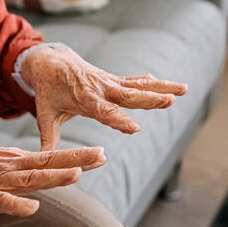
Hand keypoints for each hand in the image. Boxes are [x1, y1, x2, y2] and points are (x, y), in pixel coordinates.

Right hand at [0, 140, 105, 215]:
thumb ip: (18, 172)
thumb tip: (41, 177)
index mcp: (15, 161)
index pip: (50, 158)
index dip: (75, 156)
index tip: (100, 154)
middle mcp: (10, 168)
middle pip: (47, 163)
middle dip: (76, 160)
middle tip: (102, 155)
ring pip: (29, 179)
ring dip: (53, 177)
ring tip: (76, 174)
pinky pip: (0, 202)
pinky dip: (17, 205)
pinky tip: (33, 207)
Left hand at [19, 45, 187, 149]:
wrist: (50, 63)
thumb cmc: (48, 92)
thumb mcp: (45, 116)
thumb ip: (48, 140)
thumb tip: (44, 163)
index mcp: (84, 99)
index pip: (104, 111)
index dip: (119, 120)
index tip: (136, 128)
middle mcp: (101, 89)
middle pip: (128, 95)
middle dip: (149, 99)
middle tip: (169, 101)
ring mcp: (110, 82)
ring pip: (139, 85)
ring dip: (162, 87)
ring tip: (183, 89)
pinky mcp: (115, 80)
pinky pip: (137, 82)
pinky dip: (154, 83)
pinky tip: (173, 87)